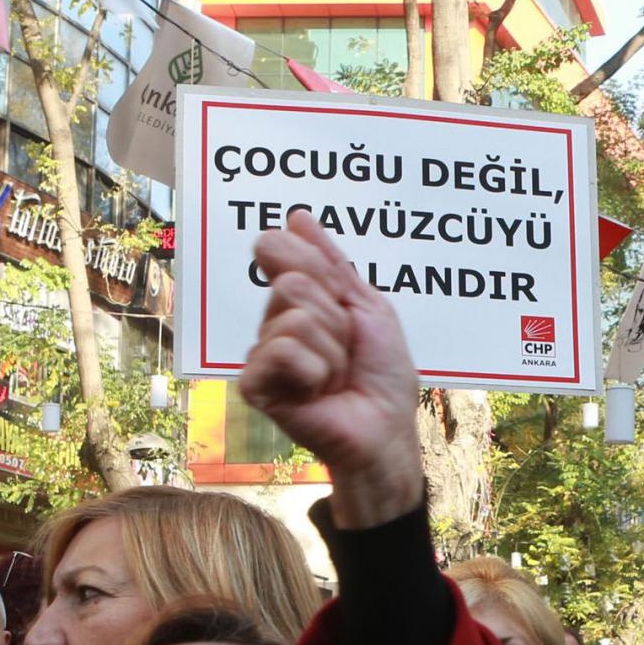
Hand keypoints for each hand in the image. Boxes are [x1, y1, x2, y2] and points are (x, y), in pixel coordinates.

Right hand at [240, 210, 423, 527]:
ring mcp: (263, 354)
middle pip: (292, 283)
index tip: (343, 301)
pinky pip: (283, 350)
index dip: (320, 269)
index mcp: (298, 301)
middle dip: (335, 317)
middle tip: (347, 350)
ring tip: (336, 375)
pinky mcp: (256, 385)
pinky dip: (316, 369)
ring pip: (293, 318)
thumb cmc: (382, 375)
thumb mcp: (368, 306)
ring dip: (331, 348)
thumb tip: (296, 216)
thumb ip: (330, 262)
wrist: (387, 428)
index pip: (283, 251)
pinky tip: (318, 392)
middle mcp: (275, 323)